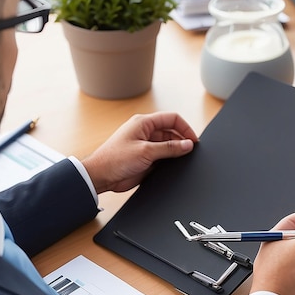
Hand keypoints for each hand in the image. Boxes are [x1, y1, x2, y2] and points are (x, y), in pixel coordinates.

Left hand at [81, 112, 198, 192]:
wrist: (100, 176)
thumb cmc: (114, 159)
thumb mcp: (146, 151)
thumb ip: (169, 148)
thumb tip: (188, 144)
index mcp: (144, 123)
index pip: (172, 118)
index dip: (185, 128)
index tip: (193, 140)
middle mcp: (145, 132)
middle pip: (172, 131)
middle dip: (182, 140)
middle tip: (190, 151)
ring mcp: (146, 145)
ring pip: (168, 145)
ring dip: (176, 151)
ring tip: (181, 159)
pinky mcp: (145, 158)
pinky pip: (163, 156)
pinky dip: (170, 160)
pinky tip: (173, 166)